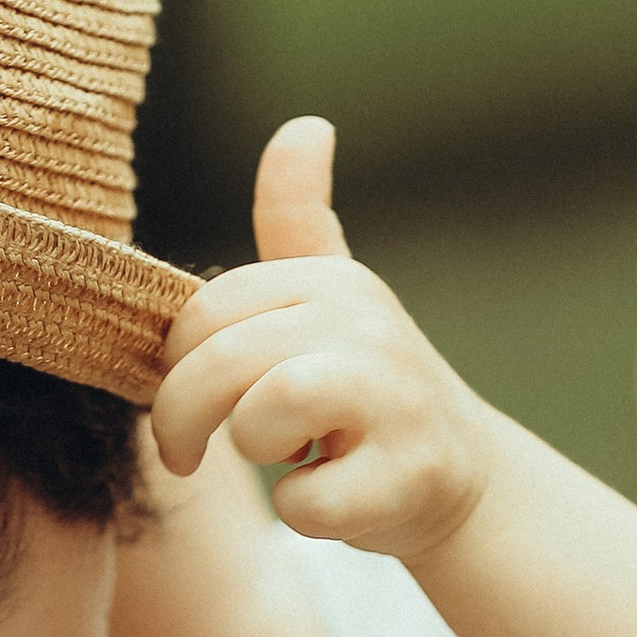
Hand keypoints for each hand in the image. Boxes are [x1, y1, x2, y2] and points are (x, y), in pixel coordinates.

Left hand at [152, 119, 498, 562]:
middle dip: (181, 420)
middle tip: (185, 454)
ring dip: (254, 452)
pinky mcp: (409, 474)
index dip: (174, 366)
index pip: (203, 312)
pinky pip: (304, 503)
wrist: (462, 476)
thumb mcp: (333, 296)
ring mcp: (395, 399)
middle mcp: (367, 325)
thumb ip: (299, 218)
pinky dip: (303, 513)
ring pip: (261, 418)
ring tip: (283, 454)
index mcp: (331, 283)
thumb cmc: (368, 390)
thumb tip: (305, 124)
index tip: (188, 399)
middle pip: (221, 362)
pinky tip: (331, 495)